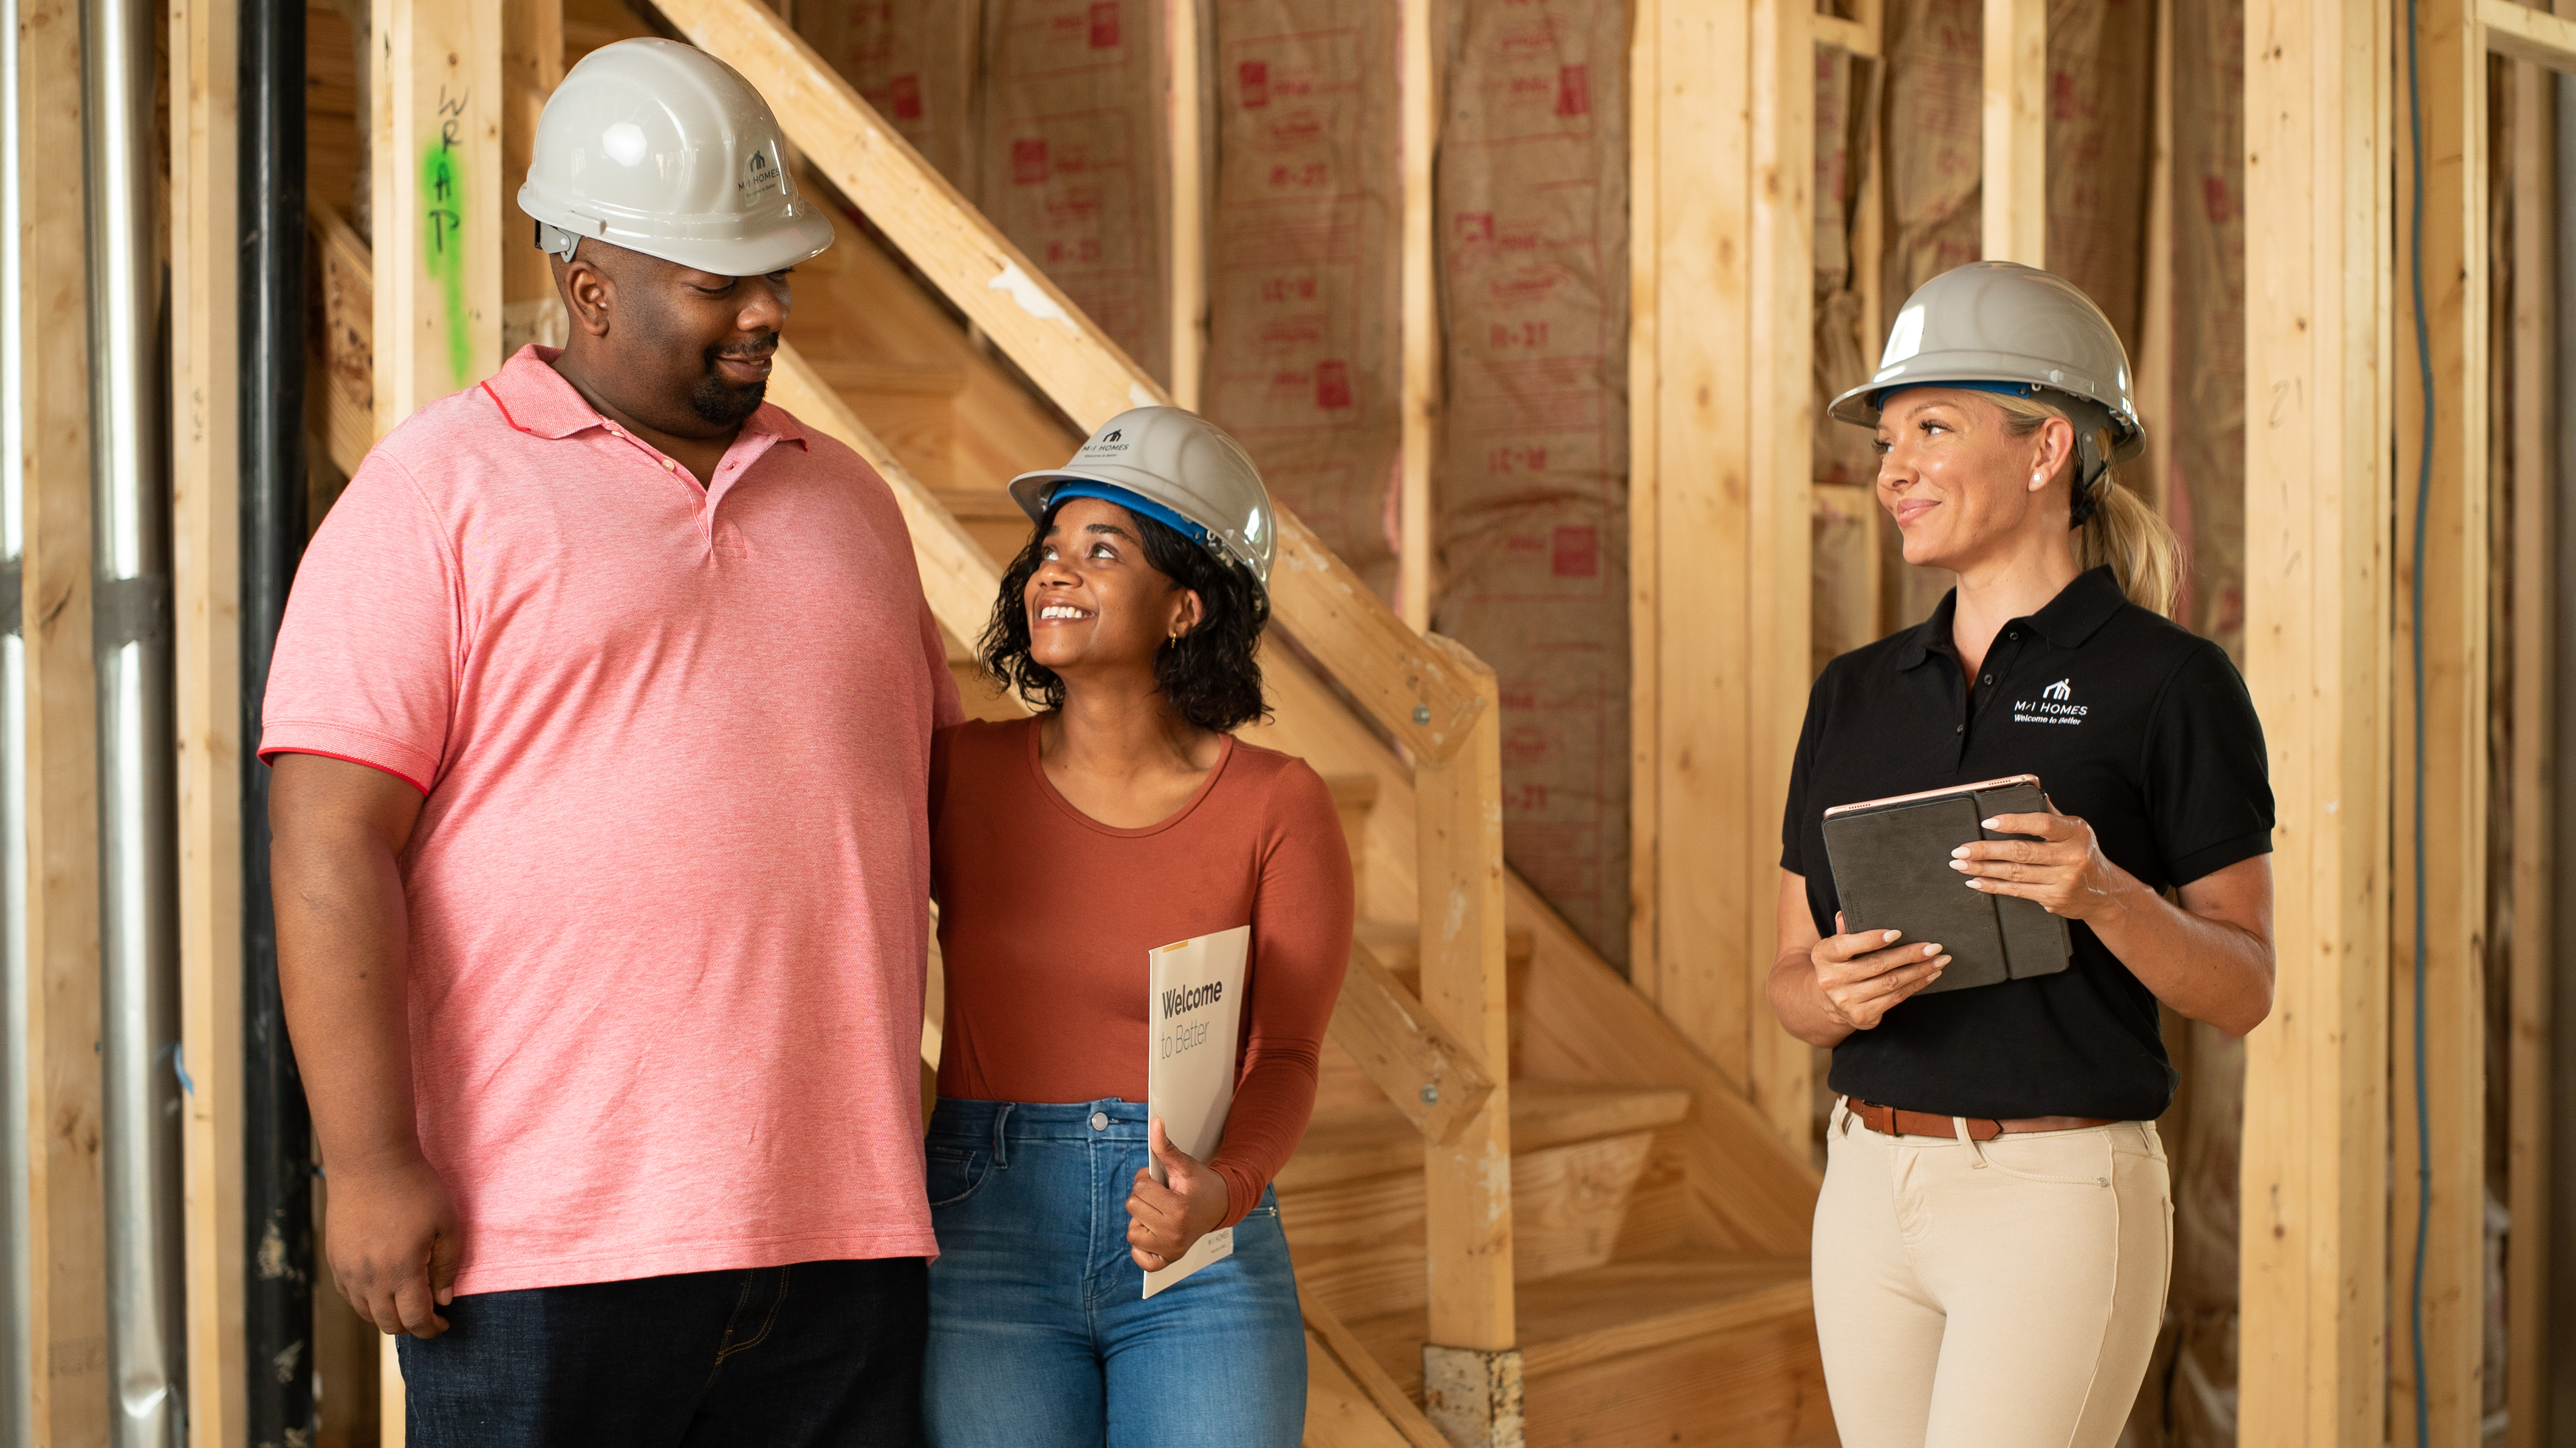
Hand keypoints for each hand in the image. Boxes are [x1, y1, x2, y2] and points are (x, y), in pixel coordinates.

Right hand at [323, 1154, 462, 1337]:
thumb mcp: (446, 1224)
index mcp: (401, 1271)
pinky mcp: (334, 1258)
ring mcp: (347, 1269)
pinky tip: (382, 1289)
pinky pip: (349, 1294)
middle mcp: (369, 1278)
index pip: (415, 1319)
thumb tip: (443, 1299)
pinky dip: (366, 1301)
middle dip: (411, 1327)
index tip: (444, 1324)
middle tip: (428, 1317)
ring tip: (406, 1303)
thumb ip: (447, 1266)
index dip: (431, 1328)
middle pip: (388, 1323)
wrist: (369, 1161)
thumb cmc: (415, 1188)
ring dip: (387, 1315)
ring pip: (365, 1312)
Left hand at [1125, 1119, 1229, 1272]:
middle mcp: (1174, 1232)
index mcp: (1178, 1208)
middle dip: (1143, 1197)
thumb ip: (1165, 1147)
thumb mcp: (1185, 1165)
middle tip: (1160, 1196)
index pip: (1140, 1188)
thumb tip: (1155, 1123)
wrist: (1222, 1205)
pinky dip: (1141, 1248)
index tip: (1160, 1182)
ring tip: (1158, 1213)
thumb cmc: (1201, 1185)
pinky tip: (1153, 1234)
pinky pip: (1140, 1258)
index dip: (1146, 1179)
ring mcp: (1171, 1249)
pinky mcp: (1169, 1259)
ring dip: (1141, 1221)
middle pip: (1133, 1207)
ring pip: (1132, 1232)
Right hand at [1809, 912, 1949, 1030]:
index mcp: (1823, 956)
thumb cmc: (1839, 965)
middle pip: (1877, 965)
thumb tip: (1845, 914)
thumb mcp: (1836, 947)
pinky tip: (1929, 976)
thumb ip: (1844, 931)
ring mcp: (1846, 1000)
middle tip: (1933, 947)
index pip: (1847, 945)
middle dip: (1909, 955)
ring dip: (1919, 971)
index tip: (1898, 933)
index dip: (1872, 939)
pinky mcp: (1862, 1016)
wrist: (1829, 1002)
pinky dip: (1915, 985)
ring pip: (1890, 983)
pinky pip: (1895, 998)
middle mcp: (1831, 980)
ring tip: (1938, 961)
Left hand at [1948, 797, 2132, 919]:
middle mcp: (2071, 856)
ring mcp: (2063, 880)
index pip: (2042, 824)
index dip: (2013, 822)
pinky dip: (1993, 886)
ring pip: (2015, 873)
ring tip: (1961, 864)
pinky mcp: (2053, 898)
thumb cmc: (2082, 853)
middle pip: (2021, 852)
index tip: (1987, 822)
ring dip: (1983, 869)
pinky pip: (2017, 891)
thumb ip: (2050, 813)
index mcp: (2075, 832)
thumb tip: (2029, 789)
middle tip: (1961, 849)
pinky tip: (1975, 881)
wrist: (2104, 891)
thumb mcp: (2075, 830)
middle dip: (1986, 850)